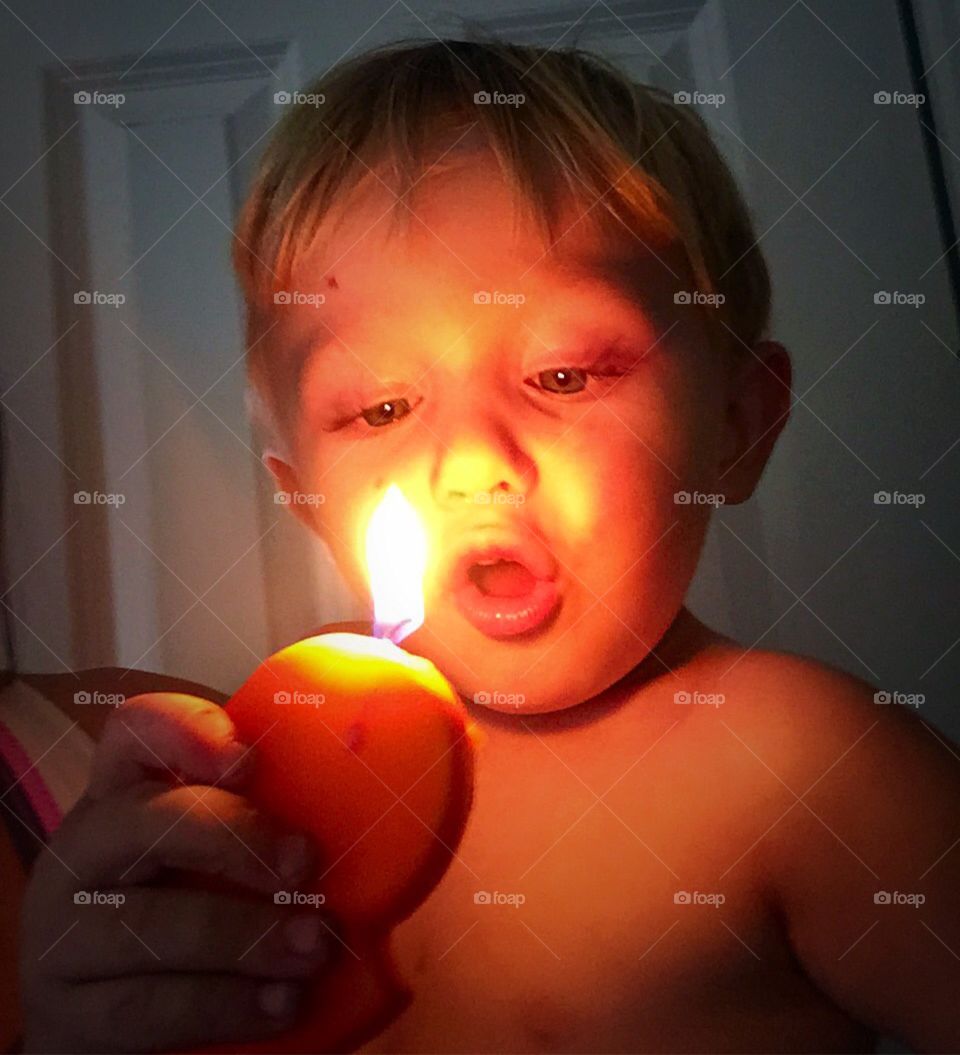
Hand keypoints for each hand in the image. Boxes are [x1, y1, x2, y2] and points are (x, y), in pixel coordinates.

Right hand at [18, 692, 333, 1052]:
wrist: (102, 1014)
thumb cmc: (183, 911)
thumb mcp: (208, 857)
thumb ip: (256, 824)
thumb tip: (360, 810)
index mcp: (121, 795)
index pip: (136, 731)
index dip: (186, 732)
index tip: (249, 761)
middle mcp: (84, 852)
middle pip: (145, 819)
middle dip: (234, 837)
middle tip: (304, 862)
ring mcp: (62, 935)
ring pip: (150, 924)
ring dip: (246, 936)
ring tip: (314, 948)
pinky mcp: (66, 1015)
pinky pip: (147, 1007)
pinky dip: (223, 1005)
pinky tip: (280, 1005)